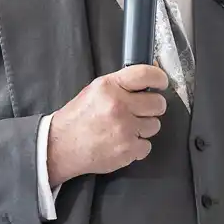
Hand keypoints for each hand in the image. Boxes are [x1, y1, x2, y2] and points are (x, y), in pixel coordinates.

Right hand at [46, 64, 169, 187]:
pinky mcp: (127, 149)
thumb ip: (121, 84)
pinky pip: (147, 146)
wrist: (61, 146)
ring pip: (155, 125)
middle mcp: (118, 106)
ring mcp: (124, 129)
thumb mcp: (95, 90)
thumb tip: (147, 79)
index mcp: (109, 86)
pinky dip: (137, 146)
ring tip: (126, 128)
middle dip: (152, 107)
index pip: (146, 74)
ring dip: (144, 127)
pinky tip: (123, 142)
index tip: (161, 83)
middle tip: (141, 110)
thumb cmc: (78, 118)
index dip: (159, 78)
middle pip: (157, 103)